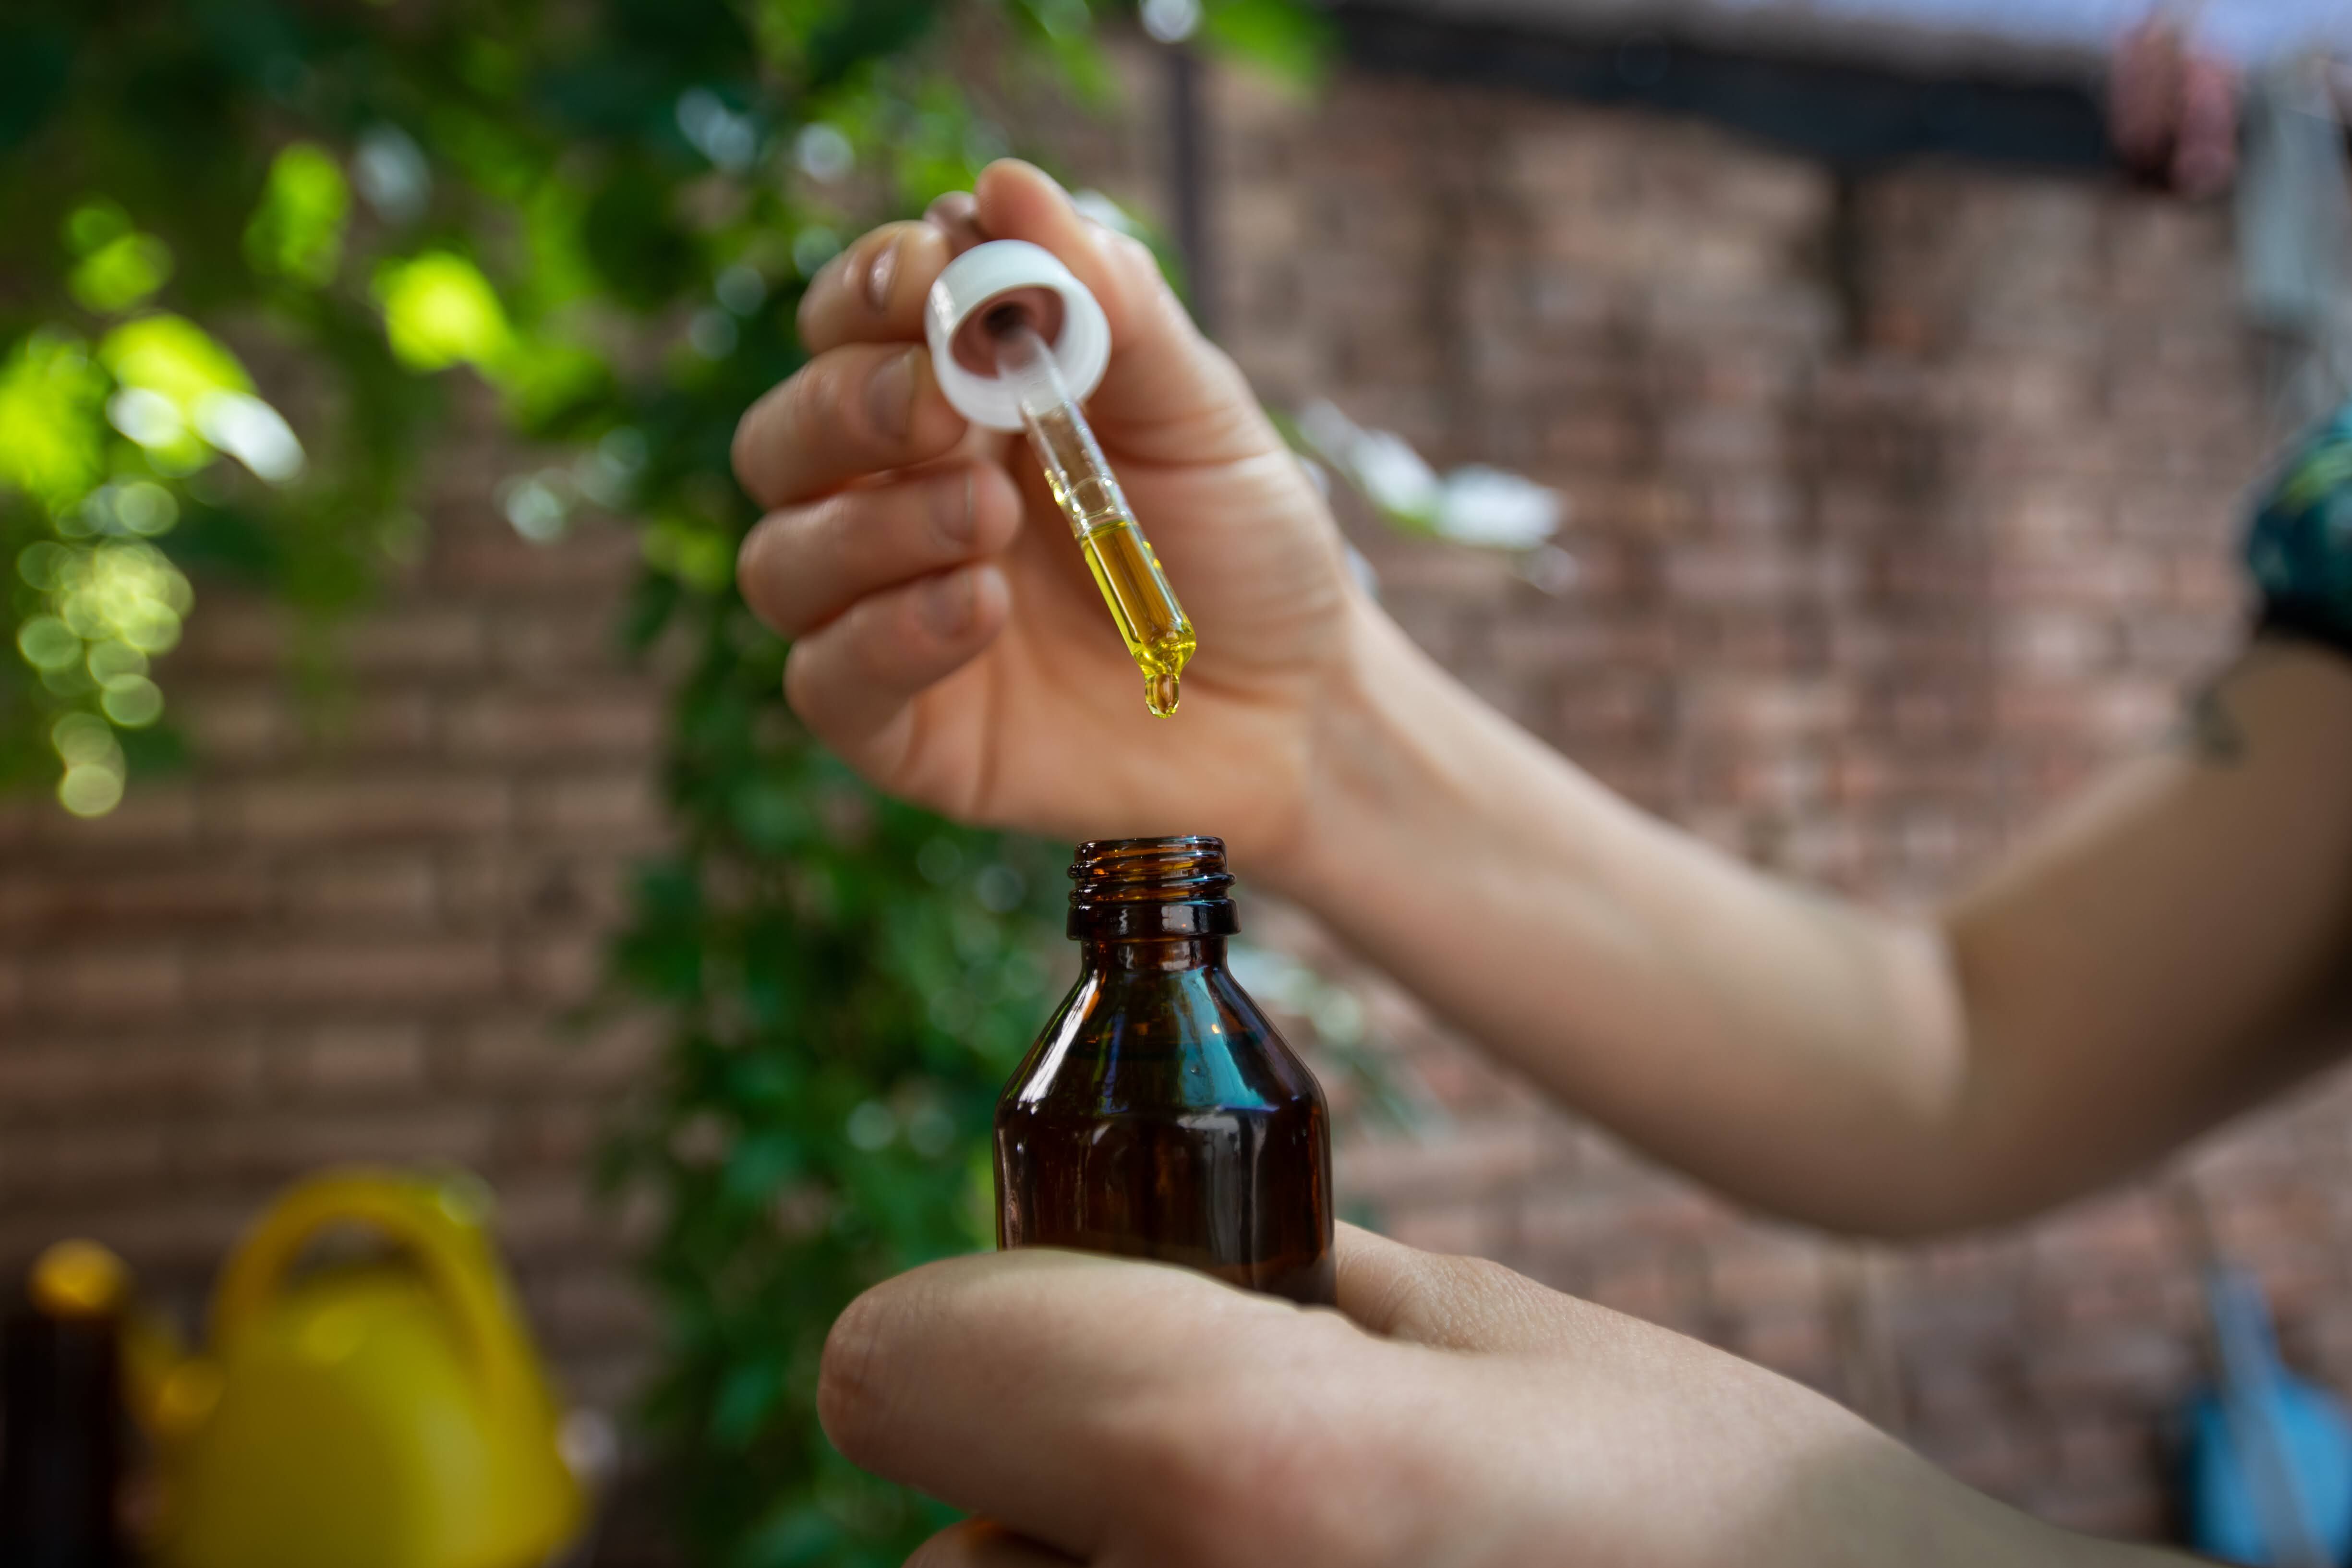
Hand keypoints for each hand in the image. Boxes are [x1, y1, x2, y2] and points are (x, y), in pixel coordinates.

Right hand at [732, 160, 1361, 866]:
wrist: (1300, 706)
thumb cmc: (1244, 545)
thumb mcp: (1199, 411)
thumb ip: (1108, 303)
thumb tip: (1008, 183)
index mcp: (956, 403)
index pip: (849, 323)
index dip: (869, 290)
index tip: (931, 277)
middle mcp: (899, 501)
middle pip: (786, 435)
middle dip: (849, 406)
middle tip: (945, 408)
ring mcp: (889, 617)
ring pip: (782, 559)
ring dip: (870, 526)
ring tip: (990, 520)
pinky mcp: (902, 727)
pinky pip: (826, 679)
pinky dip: (888, 634)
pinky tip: (983, 610)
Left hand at [821, 1228, 2161, 1567]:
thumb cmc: (1713, 1507)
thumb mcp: (1478, 1324)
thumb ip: (1259, 1277)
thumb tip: (1114, 1250)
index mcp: (1239, 1466)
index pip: (894, 1364)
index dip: (982, 1323)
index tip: (1077, 1318)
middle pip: (953, 1545)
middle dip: (1057, 1488)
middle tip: (1262, 1484)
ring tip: (1324, 1563)